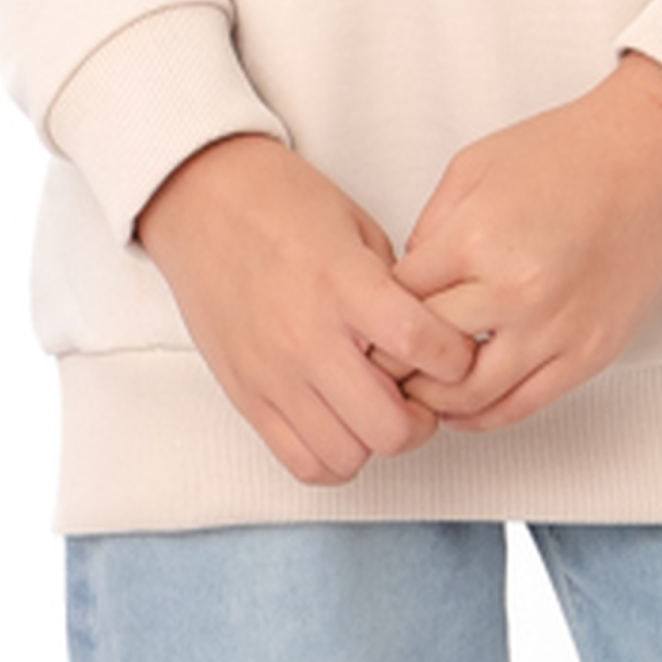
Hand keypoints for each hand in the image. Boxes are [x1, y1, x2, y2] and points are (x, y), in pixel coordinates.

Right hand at [136, 135, 479, 486]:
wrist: (203, 199)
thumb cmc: (282, 201)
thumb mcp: (357, 226)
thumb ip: (394, 286)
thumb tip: (429, 336)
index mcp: (344, 284)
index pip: (421, 345)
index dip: (456, 358)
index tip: (458, 352)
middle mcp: (309, 337)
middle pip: (390, 427)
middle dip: (423, 418)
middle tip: (423, 394)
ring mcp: (274, 375)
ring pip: (348, 456)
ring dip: (376, 440)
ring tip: (378, 407)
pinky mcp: (247, 396)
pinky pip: (301, 462)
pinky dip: (333, 456)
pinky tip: (342, 423)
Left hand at [392, 54, 661, 433]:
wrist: (650, 158)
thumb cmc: (567, 151)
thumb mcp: (474, 167)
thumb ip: (432, 229)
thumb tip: (406, 284)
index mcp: (476, 239)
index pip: (398, 306)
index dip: (372, 321)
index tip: (363, 328)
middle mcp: (514, 291)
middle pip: (426, 357)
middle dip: (393, 366)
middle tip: (376, 370)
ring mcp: (554, 329)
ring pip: (469, 399)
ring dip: (434, 402)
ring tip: (417, 392)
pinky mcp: (588, 354)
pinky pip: (520, 407)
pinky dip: (483, 417)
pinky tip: (463, 407)